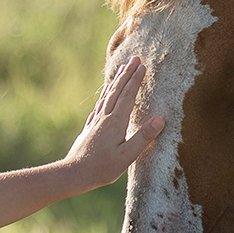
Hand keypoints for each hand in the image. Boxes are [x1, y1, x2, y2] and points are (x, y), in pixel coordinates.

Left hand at [65, 56, 163, 191]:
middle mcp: (104, 117)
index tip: (143, 66)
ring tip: (121, 69)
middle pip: (117, 91)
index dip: (136, 80)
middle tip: (135, 58)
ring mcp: (96, 122)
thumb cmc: (102, 168)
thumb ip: (143, 137)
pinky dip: (104, 96)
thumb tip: (160, 119)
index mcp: (115, 122)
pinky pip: (99, 106)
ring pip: (107, 96)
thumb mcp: (127, 156)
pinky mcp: (90, 129)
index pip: (128, 96)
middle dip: (127, 74)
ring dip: (116, 81)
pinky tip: (104, 96)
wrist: (73, 173)